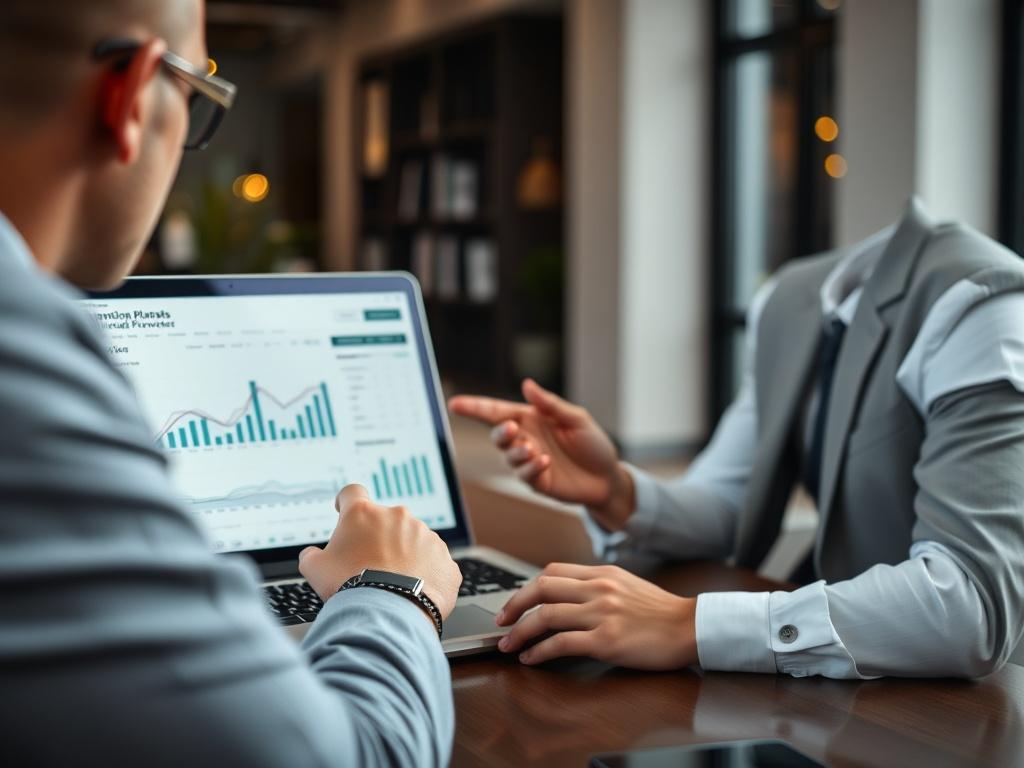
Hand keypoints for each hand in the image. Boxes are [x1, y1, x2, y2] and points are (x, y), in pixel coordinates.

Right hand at [298, 484, 461, 619]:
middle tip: (368, 566)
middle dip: (378, 539)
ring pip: (412, 541)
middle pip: (385, 521)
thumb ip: (312, 555)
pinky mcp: (445, 558)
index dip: (346, 502)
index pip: (352, 493)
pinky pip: (433, 563)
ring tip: (392, 583)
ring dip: (404, 556)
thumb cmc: (349, 587)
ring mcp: (426, 536)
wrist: (388, 613)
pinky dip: (425, 574)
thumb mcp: (315, 569)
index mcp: (364, 513)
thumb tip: (312, 555)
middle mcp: (398, 517)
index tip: (344, 510)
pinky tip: (412, 592)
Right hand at [449, 378, 635, 530]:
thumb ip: (550, 404)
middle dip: (500, 431)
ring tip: (535, 450)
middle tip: (513, 429)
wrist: (607, 477)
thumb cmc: (592, 443)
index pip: (497, 411)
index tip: (454, 404)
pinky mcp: (536, 481)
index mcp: (531, 418)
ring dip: (518, 452)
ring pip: (509, 456)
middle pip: (497, 433)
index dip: (474, 407)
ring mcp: (529, 461)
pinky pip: (525, 474)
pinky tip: (545, 462)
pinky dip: (532, 467)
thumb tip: (527, 384)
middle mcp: (526, 439)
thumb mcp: (576, 418)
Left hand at [494, 563, 696, 668]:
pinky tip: (531, 659)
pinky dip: (539, 651)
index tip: (514, 603)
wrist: (690, 627)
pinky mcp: (606, 641)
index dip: (526, 588)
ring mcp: (602, 614)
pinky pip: (561, 643)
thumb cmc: (660, 611)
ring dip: (520, 632)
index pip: (552, 572)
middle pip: (541, 588)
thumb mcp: (626, 585)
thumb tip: (565, 595)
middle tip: (501, 623)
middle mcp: (599, 588)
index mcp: (602, 573)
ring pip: (546, 616)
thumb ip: (597, 585)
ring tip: (508, 645)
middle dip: (514, 606)